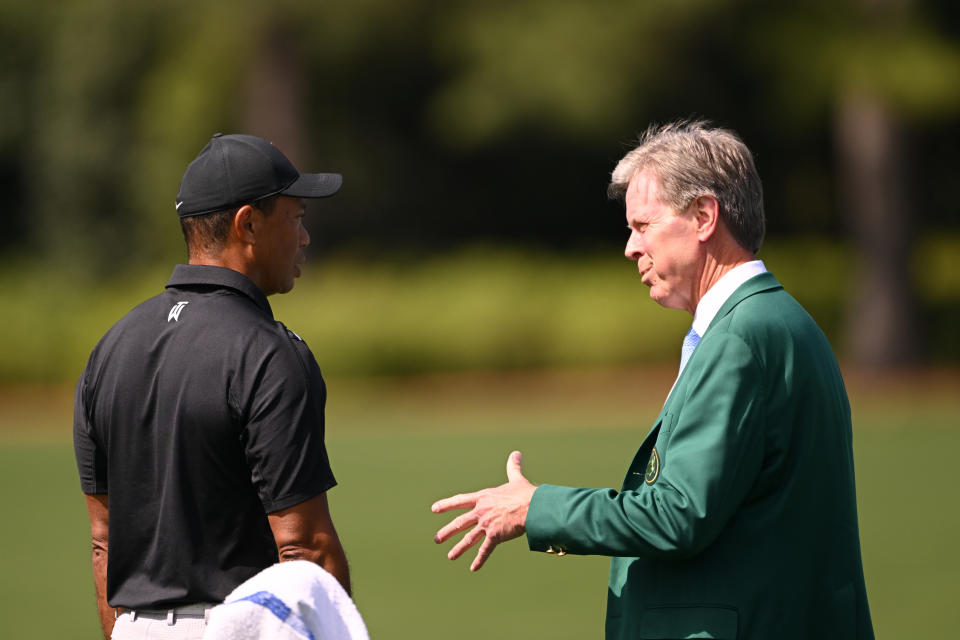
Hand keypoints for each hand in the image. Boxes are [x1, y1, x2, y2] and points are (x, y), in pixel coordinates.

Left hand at [432, 450, 536, 570]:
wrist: (533, 506)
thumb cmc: (525, 493)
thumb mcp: (516, 479)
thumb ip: (513, 467)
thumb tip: (516, 453)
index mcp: (484, 498)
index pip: (461, 501)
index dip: (447, 505)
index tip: (434, 509)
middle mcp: (481, 511)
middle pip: (460, 522)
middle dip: (447, 532)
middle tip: (436, 539)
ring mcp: (487, 524)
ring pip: (469, 538)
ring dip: (459, 548)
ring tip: (450, 556)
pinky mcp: (495, 536)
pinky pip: (485, 550)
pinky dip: (479, 559)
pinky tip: (473, 568)